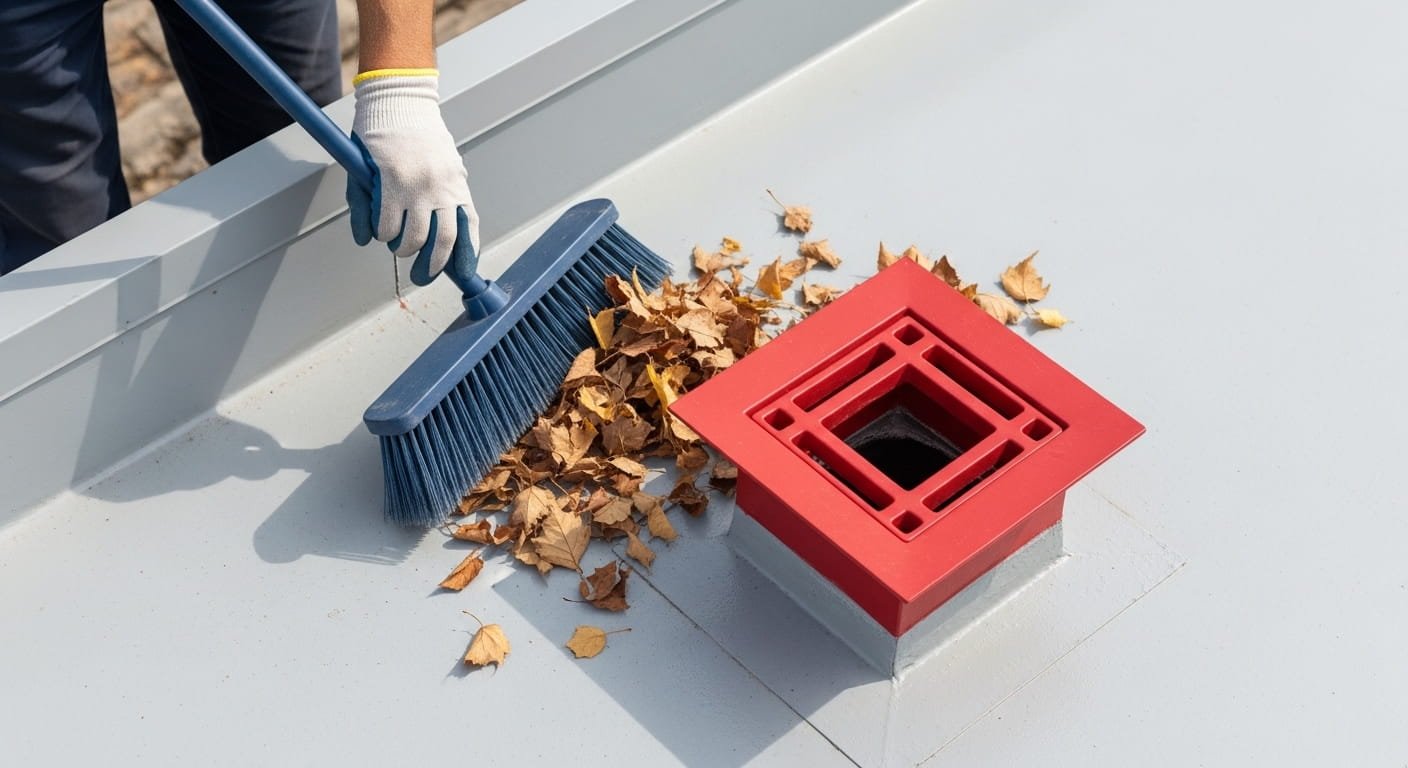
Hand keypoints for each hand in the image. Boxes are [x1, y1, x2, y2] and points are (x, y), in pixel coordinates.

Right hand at [347, 70, 479, 285]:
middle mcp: (442, 187)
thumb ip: (426, 202)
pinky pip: (386, 221)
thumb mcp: (432, 166)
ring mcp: (417, 185)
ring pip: (414, 236)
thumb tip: (420, 231)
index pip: (469, 227)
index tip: (461, 274)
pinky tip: (378, 231)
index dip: (466, 255)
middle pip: (445, 240)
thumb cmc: (416, 134)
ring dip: (403, 249)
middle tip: (421, 276)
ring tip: (396, 245)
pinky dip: (382, 233)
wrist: (399, 98)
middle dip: (433, 266)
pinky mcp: (390, 179)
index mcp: (456, 184)